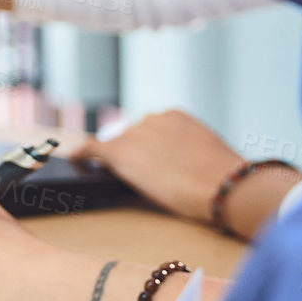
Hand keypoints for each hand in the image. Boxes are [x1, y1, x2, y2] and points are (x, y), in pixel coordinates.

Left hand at [67, 110, 299, 236]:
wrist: (222, 185)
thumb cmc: (224, 177)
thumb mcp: (208, 152)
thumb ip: (190, 149)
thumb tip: (186, 162)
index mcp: (174, 115)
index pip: (151, 129)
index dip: (149, 148)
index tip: (150, 161)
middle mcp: (151, 118)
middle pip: (133, 136)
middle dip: (136, 154)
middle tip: (144, 176)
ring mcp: (135, 133)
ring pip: (117, 145)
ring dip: (119, 159)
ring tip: (119, 175)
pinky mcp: (121, 151)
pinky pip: (91, 149)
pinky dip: (82, 155)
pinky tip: (77, 162)